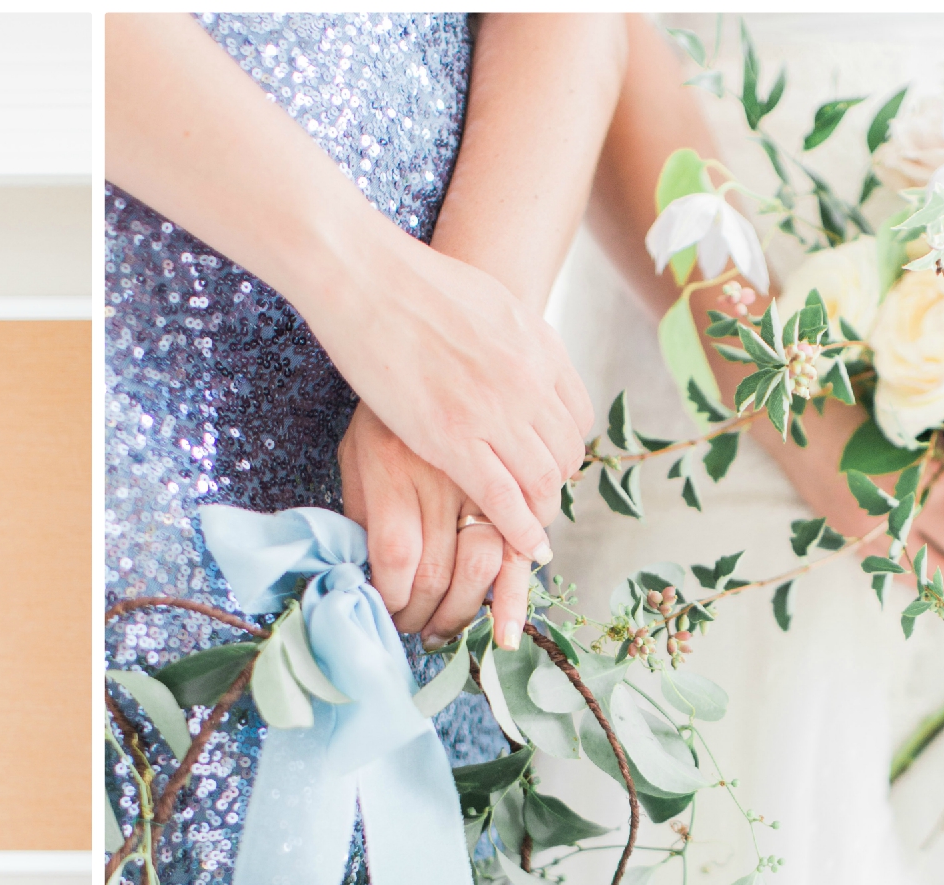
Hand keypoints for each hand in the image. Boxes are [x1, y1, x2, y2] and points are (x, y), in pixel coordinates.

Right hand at [300, 236, 592, 567]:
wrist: (367, 277)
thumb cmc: (413, 283)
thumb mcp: (490, 303)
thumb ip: (512, 338)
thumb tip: (517, 356)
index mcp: (540, 347)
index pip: (576, 418)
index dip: (562, 451)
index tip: (542, 467)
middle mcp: (529, 380)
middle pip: (564, 455)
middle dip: (552, 487)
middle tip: (531, 506)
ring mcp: (495, 411)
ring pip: (542, 481)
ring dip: (539, 513)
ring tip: (525, 531)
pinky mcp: (453, 438)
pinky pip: (503, 498)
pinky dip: (519, 530)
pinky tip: (524, 547)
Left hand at [339, 403, 534, 646]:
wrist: (444, 334)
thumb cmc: (391, 401)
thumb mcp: (357, 449)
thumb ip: (362, 505)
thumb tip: (362, 570)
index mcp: (392, 463)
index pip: (396, 555)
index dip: (392, 597)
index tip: (386, 612)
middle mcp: (442, 473)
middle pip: (438, 570)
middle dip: (423, 615)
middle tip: (414, 631)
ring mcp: (487, 472)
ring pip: (485, 564)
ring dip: (466, 610)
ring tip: (446, 631)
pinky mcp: (520, 472)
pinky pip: (525, 541)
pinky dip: (516, 591)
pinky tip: (506, 629)